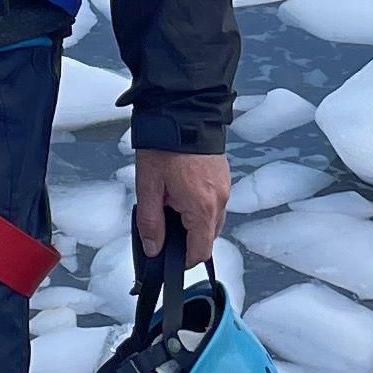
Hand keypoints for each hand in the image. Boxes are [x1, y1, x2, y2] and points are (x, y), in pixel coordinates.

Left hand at [133, 149, 227, 266]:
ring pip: (211, 220)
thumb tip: (154, 249)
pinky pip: (213, 202)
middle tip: (163, 226)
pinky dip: (199, 205)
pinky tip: (180, 191)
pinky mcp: (223, 176)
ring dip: (193, 221)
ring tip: (170, 203)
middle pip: (207, 237)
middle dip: (186, 239)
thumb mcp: (148, 187)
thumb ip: (151, 224)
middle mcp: (219, 200)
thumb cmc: (165, 147)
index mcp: (202, 208)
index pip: (199, 251)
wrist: (183, 111)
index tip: (168, 260)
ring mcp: (224, 187)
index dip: (183, 261)